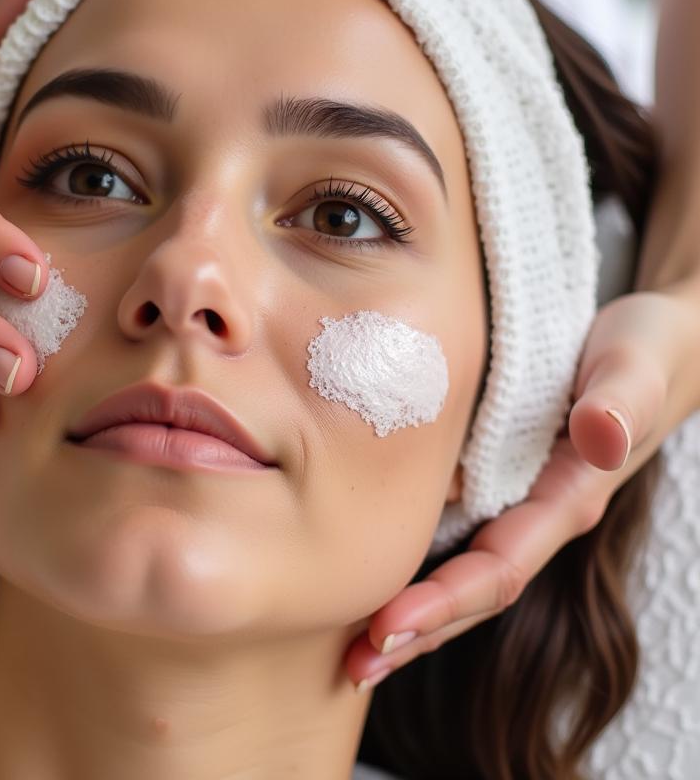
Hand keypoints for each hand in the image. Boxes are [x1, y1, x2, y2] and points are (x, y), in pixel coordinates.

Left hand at [344, 287, 699, 691]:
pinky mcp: (497, 476)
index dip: (443, 602)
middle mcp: (538, 513)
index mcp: (566, 499)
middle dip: (416, 630)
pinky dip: (414, 558)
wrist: (657, 340)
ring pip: (459, 569)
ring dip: (411, 610)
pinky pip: (454, 530)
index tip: (385, 626)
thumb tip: (598, 435)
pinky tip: (367, 564)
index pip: (498, 568)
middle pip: (473, 590)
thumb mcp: (637, 363)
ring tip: (350, 647)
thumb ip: (621, 399)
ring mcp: (517, 500)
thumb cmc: (648, 348)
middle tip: (354, 665)